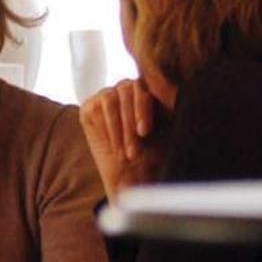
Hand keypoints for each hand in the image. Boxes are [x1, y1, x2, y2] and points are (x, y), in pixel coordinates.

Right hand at [79, 77, 163, 197]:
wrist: (133, 175)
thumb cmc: (153, 154)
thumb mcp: (164, 133)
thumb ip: (164, 110)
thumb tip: (171, 95)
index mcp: (151, 88)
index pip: (145, 86)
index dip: (142, 109)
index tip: (143, 132)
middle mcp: (128, 87)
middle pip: (125, 91)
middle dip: (129, 124)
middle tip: (133, 153)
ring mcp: (107, 95)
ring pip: (110, 101)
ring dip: (117, 131)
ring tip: (124, 156)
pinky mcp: (89, 107)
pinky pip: (95, 111)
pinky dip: (105, 131)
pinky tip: (113, 148)